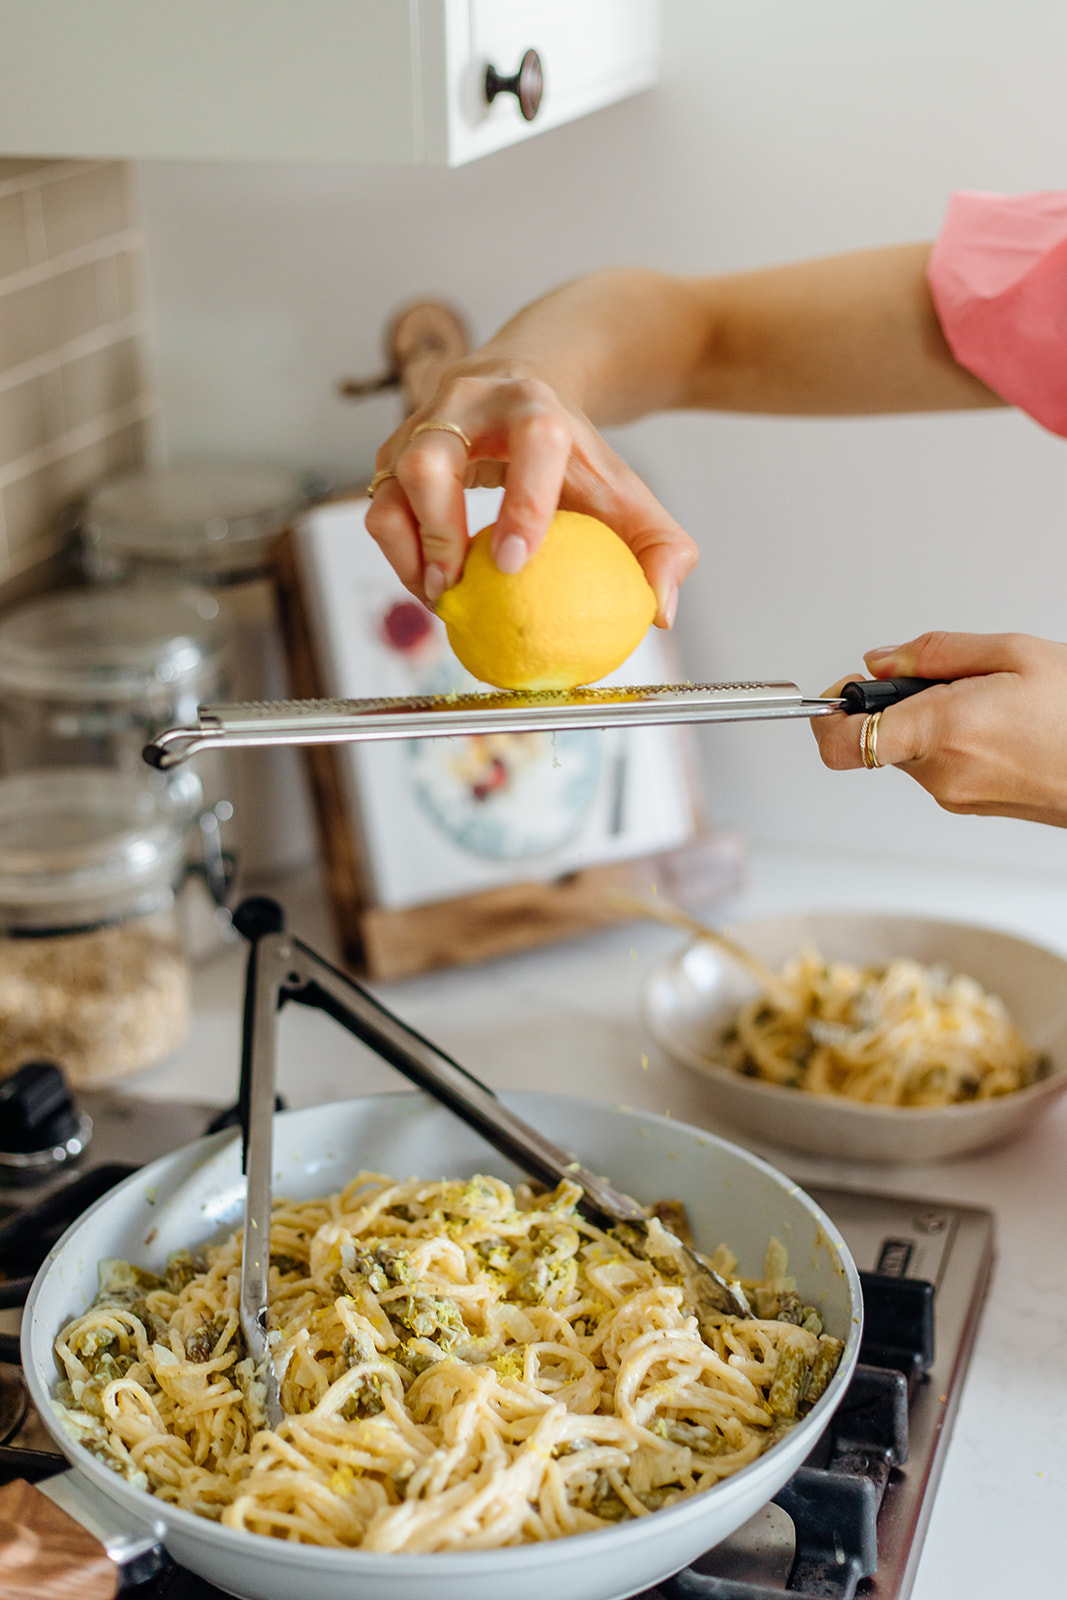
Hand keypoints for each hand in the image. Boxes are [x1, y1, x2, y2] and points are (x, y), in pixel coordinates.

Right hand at [363, 369, 697, 625]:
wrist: (519, 390)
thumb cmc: (573, 457)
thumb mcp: (625, 492)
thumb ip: (662, 548)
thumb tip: (660, 613)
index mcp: (533, 405)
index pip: (531, 443)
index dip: (523, 503)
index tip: (517, 565)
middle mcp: (467, 404)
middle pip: (430, 460)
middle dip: (437, 531)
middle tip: (458, 589)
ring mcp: (420, 425)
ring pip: (391, 486)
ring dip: (409, 553)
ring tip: (442, 595)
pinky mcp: (392, 452)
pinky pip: (379, 507)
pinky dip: (400, 555)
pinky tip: (432, 584)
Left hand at [812, 631, 1066, 826]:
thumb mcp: (1014, 653)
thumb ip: (935, 653)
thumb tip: (879, 661)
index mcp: (945, 730)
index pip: (843, 740)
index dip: (829, 714)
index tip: (842, 691)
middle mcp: (942, 773)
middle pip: (877, 736)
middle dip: (897, 703)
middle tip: (941, 679)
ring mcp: (955, 796)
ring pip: (908, 749)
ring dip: (927, 722)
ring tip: (985, 700)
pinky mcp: (969, 806)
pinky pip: (936, 765)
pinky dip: (949, 741)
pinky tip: (993, 725)